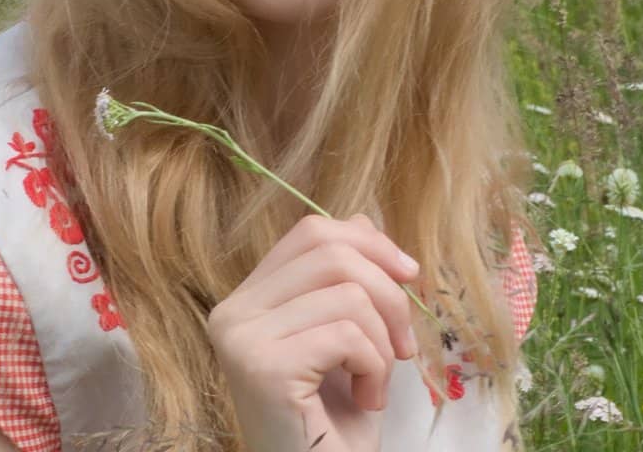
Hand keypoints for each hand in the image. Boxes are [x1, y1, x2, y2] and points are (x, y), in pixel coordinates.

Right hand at [206, 212, 421, 451]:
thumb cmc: (336, 422)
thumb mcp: (348, 338)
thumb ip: (344, 281)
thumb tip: (362, 219)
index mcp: (247, 300)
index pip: (310, 233)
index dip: (368, 241)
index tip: (409, 276)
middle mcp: (232, 313)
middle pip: (331, 251)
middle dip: (389, 293)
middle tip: (405, 346)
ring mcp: (241, 339)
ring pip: (348, 293)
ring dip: (384, 343)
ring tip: (374, 384)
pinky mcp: (263, 367)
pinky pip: (347, 335)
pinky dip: (375, 368)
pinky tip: (364, 400)